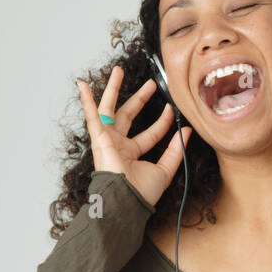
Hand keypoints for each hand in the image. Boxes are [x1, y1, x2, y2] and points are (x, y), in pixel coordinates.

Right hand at [77, 65, 192, 206]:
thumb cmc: (141, 192)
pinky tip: (83, 85)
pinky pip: (92, 115)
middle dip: (140, 98)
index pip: (151, 132)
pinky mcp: (99, 138)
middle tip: (151, 83)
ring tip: (119, 71)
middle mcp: (118, 144)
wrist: (127, 200)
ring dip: (114, 90)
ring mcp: (107, 140)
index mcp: (133, 153)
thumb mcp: (165, 169)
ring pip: (110, 109)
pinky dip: (87, 100)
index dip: (163, 121)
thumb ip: (176, 150)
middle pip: (130, 115)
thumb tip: (188, 131)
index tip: (173, 110)